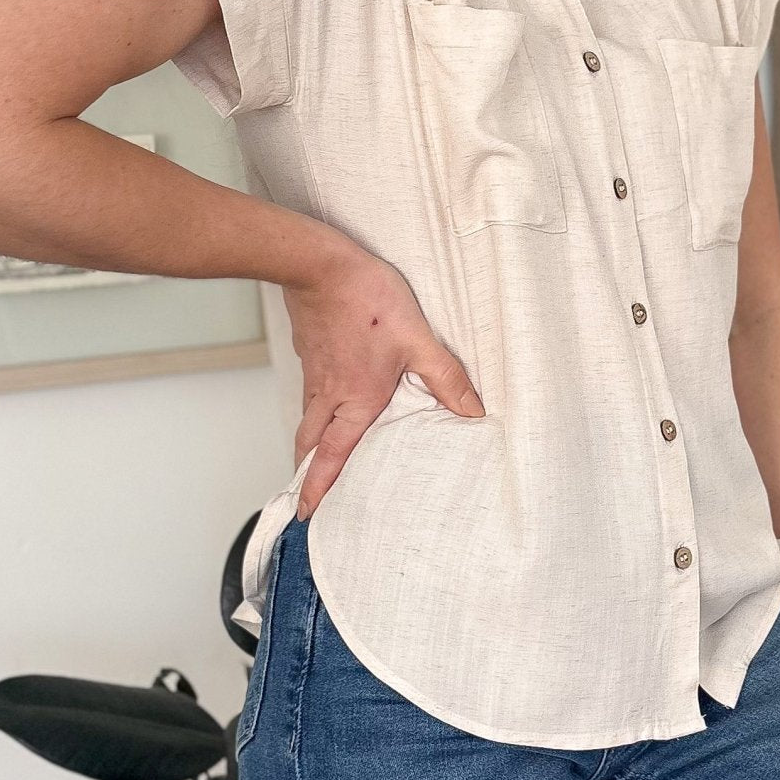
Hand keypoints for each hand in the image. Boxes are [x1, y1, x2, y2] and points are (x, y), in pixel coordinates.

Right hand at [282, 242, 483, 519]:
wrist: (320, 265)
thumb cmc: (366, 300)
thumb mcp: (417, 339)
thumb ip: (445, 377)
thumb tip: (473, 411)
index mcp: (355, 400)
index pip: (333, 456)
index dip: (318, 488)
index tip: (308, 513)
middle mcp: (328, 394)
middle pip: (310, 445)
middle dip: (308, 473)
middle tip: (307, 494)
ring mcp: (315, 373)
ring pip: (306, 419)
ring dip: (309, 443)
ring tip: (314, 455)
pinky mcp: (309, 352)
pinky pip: (308, 391)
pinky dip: (312, 408)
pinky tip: (326, 398)